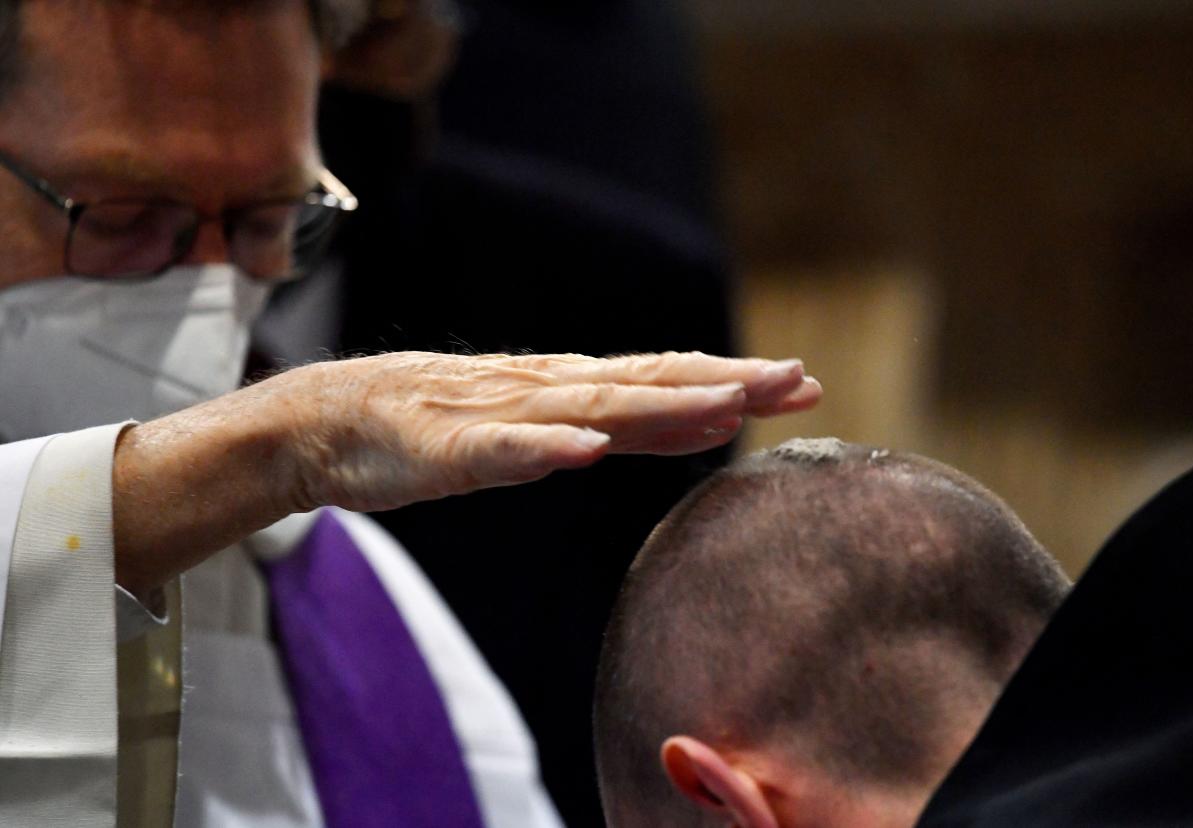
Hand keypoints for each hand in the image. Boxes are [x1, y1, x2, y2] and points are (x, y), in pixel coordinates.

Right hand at [113, 350, 818, 593]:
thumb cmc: (431, 425)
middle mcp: (545, 389)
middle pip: (647, 384)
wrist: (326, 421)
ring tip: (725, 401)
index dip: (732, 378)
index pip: (663, 378)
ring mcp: (497, 414)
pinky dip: (542, 447)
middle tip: (800, 379)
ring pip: (590, 408)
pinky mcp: (445, 446)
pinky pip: (498, 449)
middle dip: (725, 381)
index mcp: (567, 389)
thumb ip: (616, 426)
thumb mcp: (543, 426)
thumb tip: (698, 427)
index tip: (801, 380)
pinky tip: (581, 448)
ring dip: (659, 404)